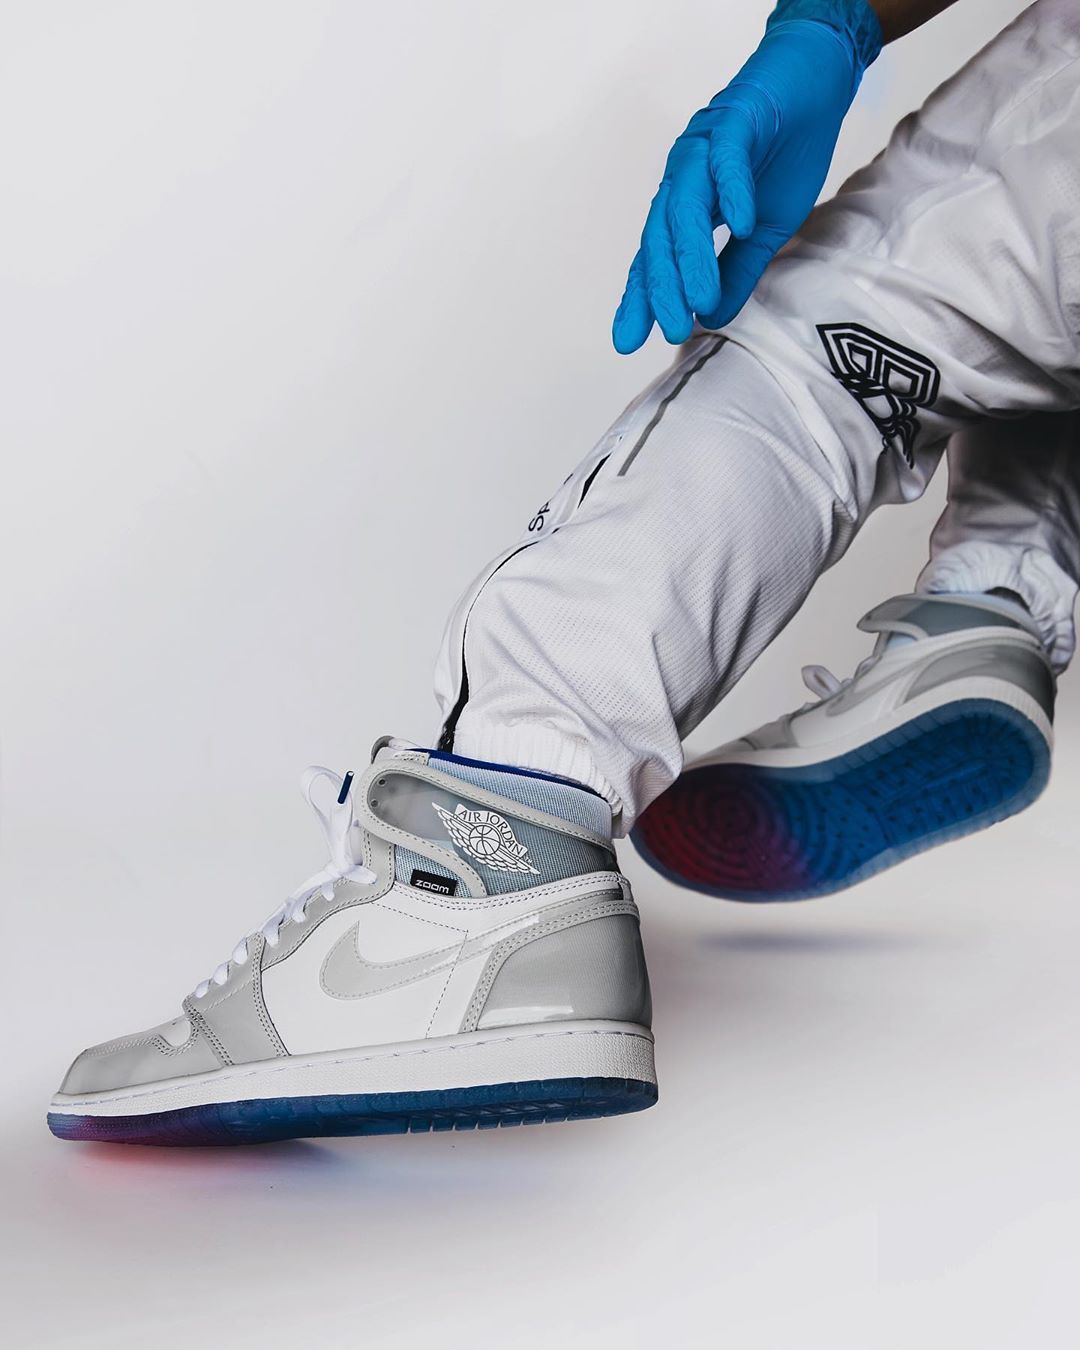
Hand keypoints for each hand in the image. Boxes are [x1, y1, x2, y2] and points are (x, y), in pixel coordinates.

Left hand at [613, 3, 881, 352]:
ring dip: (692, 256)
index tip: (629, 341)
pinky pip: (726, 159)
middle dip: (664, 288)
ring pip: (686, 207)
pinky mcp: (734, 120)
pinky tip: (738, 224)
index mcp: (685, 207)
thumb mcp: (765, 230)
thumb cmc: (785, 155)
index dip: (641, 298)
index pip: (656, 259)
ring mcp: (704, 149)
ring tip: (700, 298)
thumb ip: (737, 272)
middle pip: (662, 239)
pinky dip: (732, 192)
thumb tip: (713, 318)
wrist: (815, 84)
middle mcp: (684, 179)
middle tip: (672, 330)